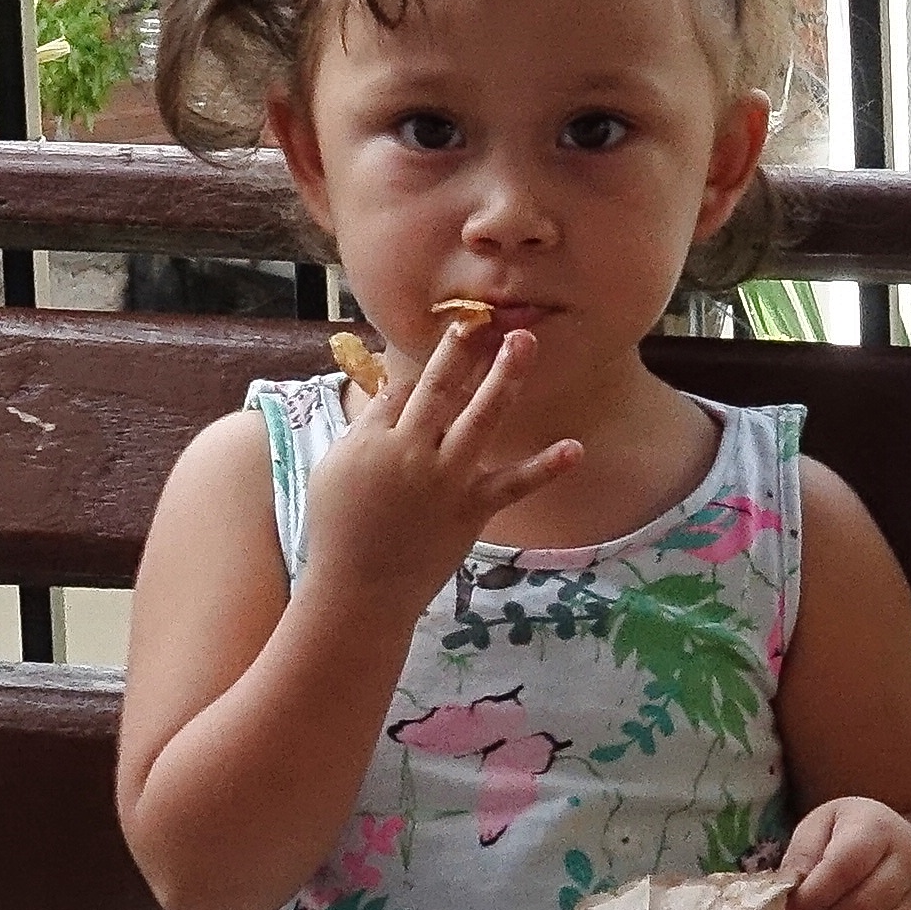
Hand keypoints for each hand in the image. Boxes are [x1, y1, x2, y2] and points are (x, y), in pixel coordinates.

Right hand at [305, 321, 578, 610]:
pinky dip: (546, 467)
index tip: (447, 342)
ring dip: (505, 378)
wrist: (360, 591)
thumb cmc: (337, 530)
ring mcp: (447, 480)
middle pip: (442, 388)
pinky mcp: (473, 509)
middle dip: (463, 349)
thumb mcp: (335, 468)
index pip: (404, 388)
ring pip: (481, 418)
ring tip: (525, 343)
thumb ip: (364, 430)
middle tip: (485, 318)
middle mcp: (412, 452)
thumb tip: (391, 394)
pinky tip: (575, 448)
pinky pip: (515, 484)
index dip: (424, 368)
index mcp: (374, 439)